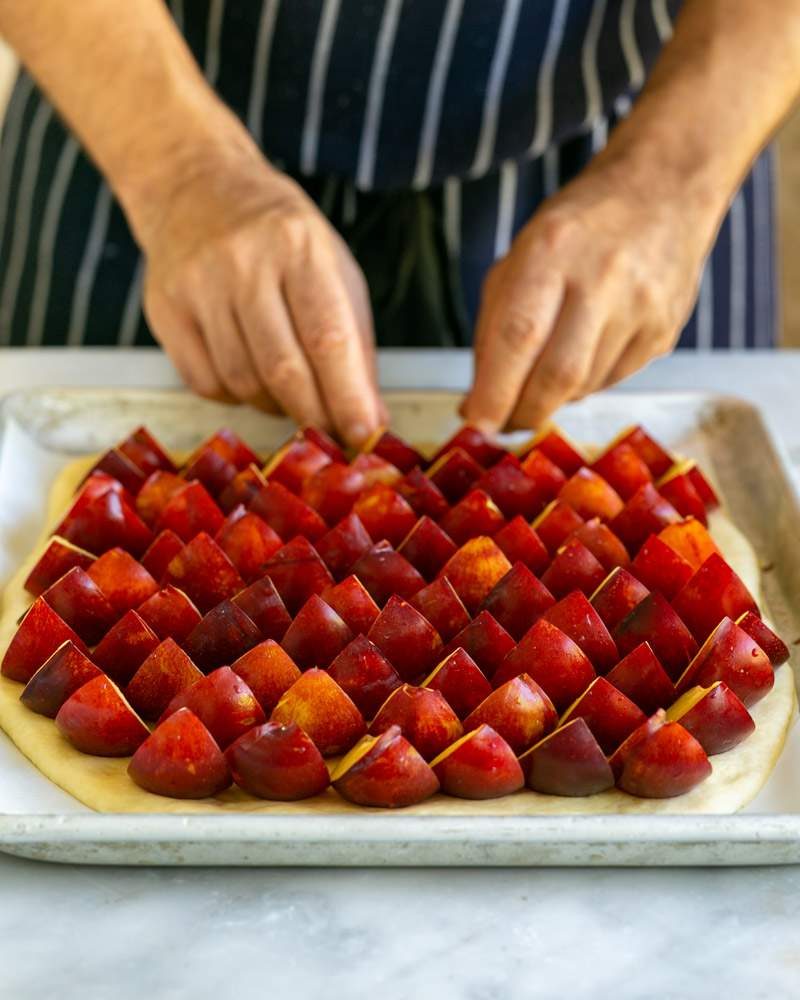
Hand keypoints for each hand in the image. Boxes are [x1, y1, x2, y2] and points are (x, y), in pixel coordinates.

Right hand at [134, 141, 384, 446]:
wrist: (195, 187)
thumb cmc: (281, 237)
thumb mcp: (334, 270)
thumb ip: (355, 345)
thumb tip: (369, 420)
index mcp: (298, 246)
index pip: (327, 337)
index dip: (347, 396)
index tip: (363, 435)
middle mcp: (243, 262)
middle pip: (282, 369)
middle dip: (313, 416)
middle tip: (332, 435)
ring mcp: (197, 286)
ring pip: (243, 384)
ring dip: (275, 405)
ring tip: (289, 391)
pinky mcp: (164, 310)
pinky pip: (206, 383)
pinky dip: (235, 396)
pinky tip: (248, 374)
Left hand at [462, 157, 711, 430]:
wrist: (665, 190)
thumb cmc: (578, 229)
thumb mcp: (520, 258)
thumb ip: (494, 329)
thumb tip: (477, 405)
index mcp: (553, 251)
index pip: (519, 337)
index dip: (494, 392)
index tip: (474, 423)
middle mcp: (603, 278)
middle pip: (558, 375)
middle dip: (523, 414)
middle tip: (503, 424)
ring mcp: (642, 308)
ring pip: (584, 386)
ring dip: (553, 397)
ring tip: (543, 372)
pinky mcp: (665, 331)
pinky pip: (612, 381)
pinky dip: (585, 384)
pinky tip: (582, 354)